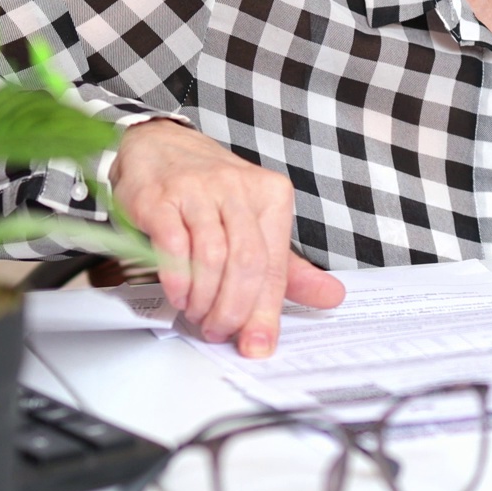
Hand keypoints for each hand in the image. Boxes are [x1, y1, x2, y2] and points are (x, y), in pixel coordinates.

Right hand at [109, 119, 344, 356]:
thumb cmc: (210, 192)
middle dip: (233, 309)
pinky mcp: (160, 197)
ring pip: (212, 256)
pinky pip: (174, 244)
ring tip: (198, 313)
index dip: (265, 312)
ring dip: (204, 298)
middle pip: (247, 263)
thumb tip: (332, 297)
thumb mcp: (257, 223)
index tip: (257, 344)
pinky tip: (179, 294)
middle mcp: (237, 188)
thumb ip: (289, 267)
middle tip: (220, 331)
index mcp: (271, 197)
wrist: (159, 146)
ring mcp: (197, 190)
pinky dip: (177, 278)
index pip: (274, 265)